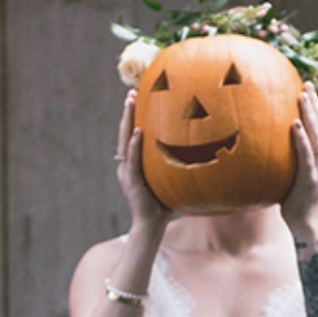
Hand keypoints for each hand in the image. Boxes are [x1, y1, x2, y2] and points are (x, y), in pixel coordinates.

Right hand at [115, 89, 172, 240]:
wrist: (152, 223)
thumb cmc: (163, 202)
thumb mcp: (166, 177)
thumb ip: (170, 162)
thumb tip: (193, 148)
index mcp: (132, 164)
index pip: (130, 135)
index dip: (132, 117)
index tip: (135, 98)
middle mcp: (126, 165)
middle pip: (124, 133)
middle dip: (127, 113)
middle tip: (131, 93)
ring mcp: (127, 172)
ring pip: (125, 141)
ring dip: (128, 121)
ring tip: (130, 102)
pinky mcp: (132, 181)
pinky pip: (132, 159)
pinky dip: (134, 145)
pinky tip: (138, 131)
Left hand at [282, 88, 317, 243]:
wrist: (305, 222)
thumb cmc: (295, 197)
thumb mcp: (294, 172)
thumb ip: (289, 156)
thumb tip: (267, 140)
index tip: (309, 89)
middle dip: (315, 103)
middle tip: (306, 84)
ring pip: (317, 135)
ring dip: (310, 114)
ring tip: (303, 96)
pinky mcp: (311, 177)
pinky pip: (306, 154)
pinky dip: (302, 138)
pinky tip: (296, 124)